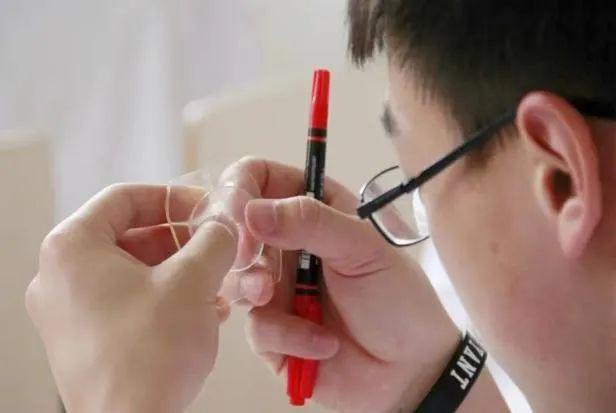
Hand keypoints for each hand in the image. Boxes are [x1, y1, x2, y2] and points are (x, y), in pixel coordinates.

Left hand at [26, 184, 237, 412]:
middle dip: (181, 239)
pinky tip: (203, 310)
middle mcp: (60, 277)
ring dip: (178, 270)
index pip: (123, 199)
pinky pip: (127, 302)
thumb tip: (224, 225)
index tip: (203, 208)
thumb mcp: (193, 281)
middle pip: (129, 235)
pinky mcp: (84, 341)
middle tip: (215, 245)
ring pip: (132, 271)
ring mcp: (68, 312)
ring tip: (217, 282)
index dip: (171, 198)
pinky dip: (164, 297)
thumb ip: (213, 241)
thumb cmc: (149, 353)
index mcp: (72, 249)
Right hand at [221, 158, 460, 412]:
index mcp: (314, 211)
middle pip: (234, 226)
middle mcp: (290, 246)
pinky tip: (323, 342)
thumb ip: (311, 221)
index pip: (262, 179)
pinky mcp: (274, 332)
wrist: (410, 371)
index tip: (239, 210)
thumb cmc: (400, 301)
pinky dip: (288, 335)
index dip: (242, 187)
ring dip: (254, 288)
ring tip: (274, 297)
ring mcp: (278, 289)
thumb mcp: (365, 248)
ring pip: (235, 277)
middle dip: (238, 243)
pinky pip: (256, 327)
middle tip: (251, 258)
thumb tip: (252, 209)